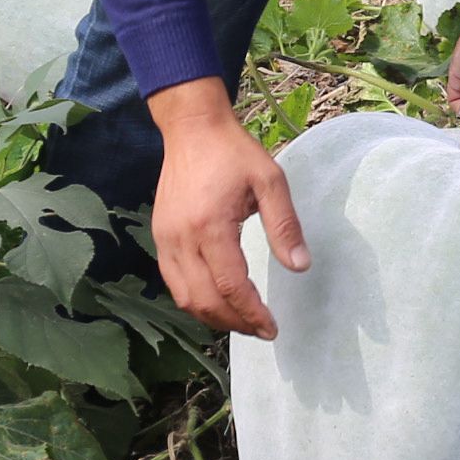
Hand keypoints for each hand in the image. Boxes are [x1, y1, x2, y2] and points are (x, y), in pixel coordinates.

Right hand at [148, 79, 306, 338]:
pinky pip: (173, 282)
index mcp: (210, 226)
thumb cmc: (234, 153)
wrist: (192, 129)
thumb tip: (300, 266)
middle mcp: (182, 239)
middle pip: (205, 300)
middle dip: (235, 322)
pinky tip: (216, 302)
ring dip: (213, 317)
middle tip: (262, 330)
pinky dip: (194, 301)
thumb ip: (285, 225)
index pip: (230, 285)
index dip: (251, 313)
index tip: (272, 327)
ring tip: (242, 322)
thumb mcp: (270, 182)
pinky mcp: (159, 237)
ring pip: (184, 297)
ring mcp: (165, 240)